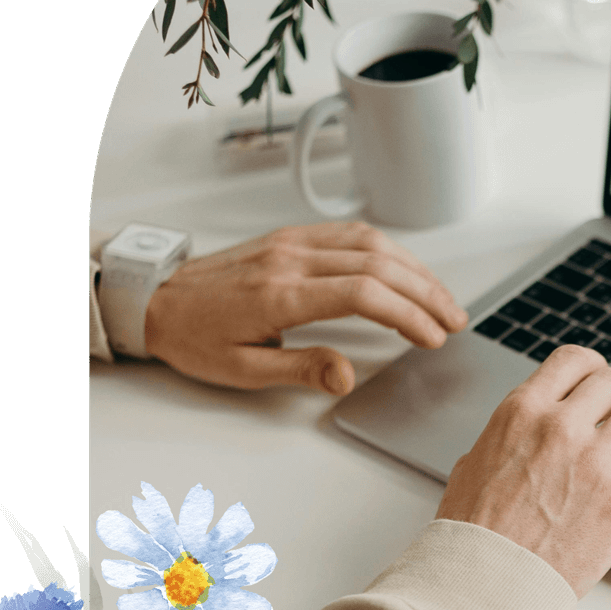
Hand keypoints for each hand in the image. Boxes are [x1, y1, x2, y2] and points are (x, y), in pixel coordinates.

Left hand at [143, 222, 467, 393]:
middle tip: (453, 320)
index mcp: (280, 294)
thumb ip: (300, 370)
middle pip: (378, 264)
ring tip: (441, 298)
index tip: (432, 336)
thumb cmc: (195, 337)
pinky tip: (405, 270)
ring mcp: (293, 242)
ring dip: (414, 269)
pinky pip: (351, 233)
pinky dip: (389, 251)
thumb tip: (348, 376)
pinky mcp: (292, 237)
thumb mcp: (241, 371)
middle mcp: (291, 259)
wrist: (157, 299)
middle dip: (425, 292)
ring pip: (371, 242)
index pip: (363, 294)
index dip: (407, 314)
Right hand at [435, 345, 610, 596]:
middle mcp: (561, 428)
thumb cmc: (472, 533)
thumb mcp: (473, 463)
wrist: (483, 584)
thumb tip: (524, 432)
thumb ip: (508, 436)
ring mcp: (595, 464)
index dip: (593, 369)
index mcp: (522, 412)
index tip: (600, 384)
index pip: (573, 360)